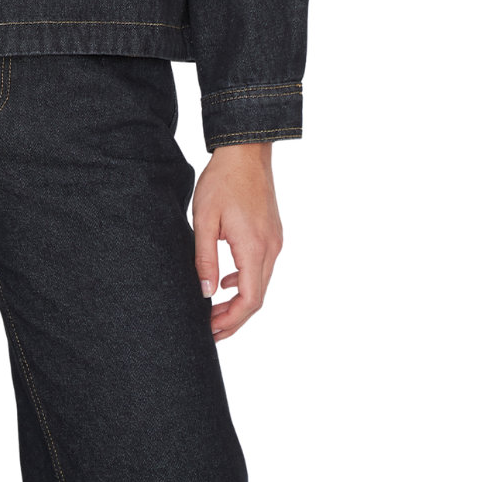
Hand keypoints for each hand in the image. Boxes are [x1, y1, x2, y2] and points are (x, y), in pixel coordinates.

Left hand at [192, 142, 282, 341]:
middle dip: (234, 318)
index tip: (210, 331)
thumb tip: (206, 293)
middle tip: (210, 330)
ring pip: (260, 284)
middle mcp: (271, 249)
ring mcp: (275, 241)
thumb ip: (205, 259)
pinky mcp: (272, 233)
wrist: (246, 151)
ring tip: (214, 311)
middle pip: (257, 298)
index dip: (231, 321)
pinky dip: (245, 281)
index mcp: (254, 248)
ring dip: (240, 301)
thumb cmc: (223, 181)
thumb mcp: (205, 220)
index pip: (249, 301)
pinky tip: (227, 280)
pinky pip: (262, 267)